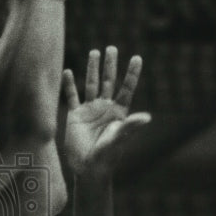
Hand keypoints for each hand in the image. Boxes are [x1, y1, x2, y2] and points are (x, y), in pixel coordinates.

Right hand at [63, 48, 150, 176]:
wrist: (88, 168)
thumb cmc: (107, 156)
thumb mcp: (119, 139)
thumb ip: (131, 126)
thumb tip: (147, 117)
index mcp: (119, 112)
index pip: (126, 88)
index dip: (132, 73)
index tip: (137, 57)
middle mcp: (105, 108)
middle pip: (108, 81)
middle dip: (110, 65)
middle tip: (112, 48)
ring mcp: (90, 110)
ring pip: (90, 84)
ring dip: (92, 68)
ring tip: (95, 52)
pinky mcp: (75, 115)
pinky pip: (72, 96)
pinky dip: (69, 84)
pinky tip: (67, 71)